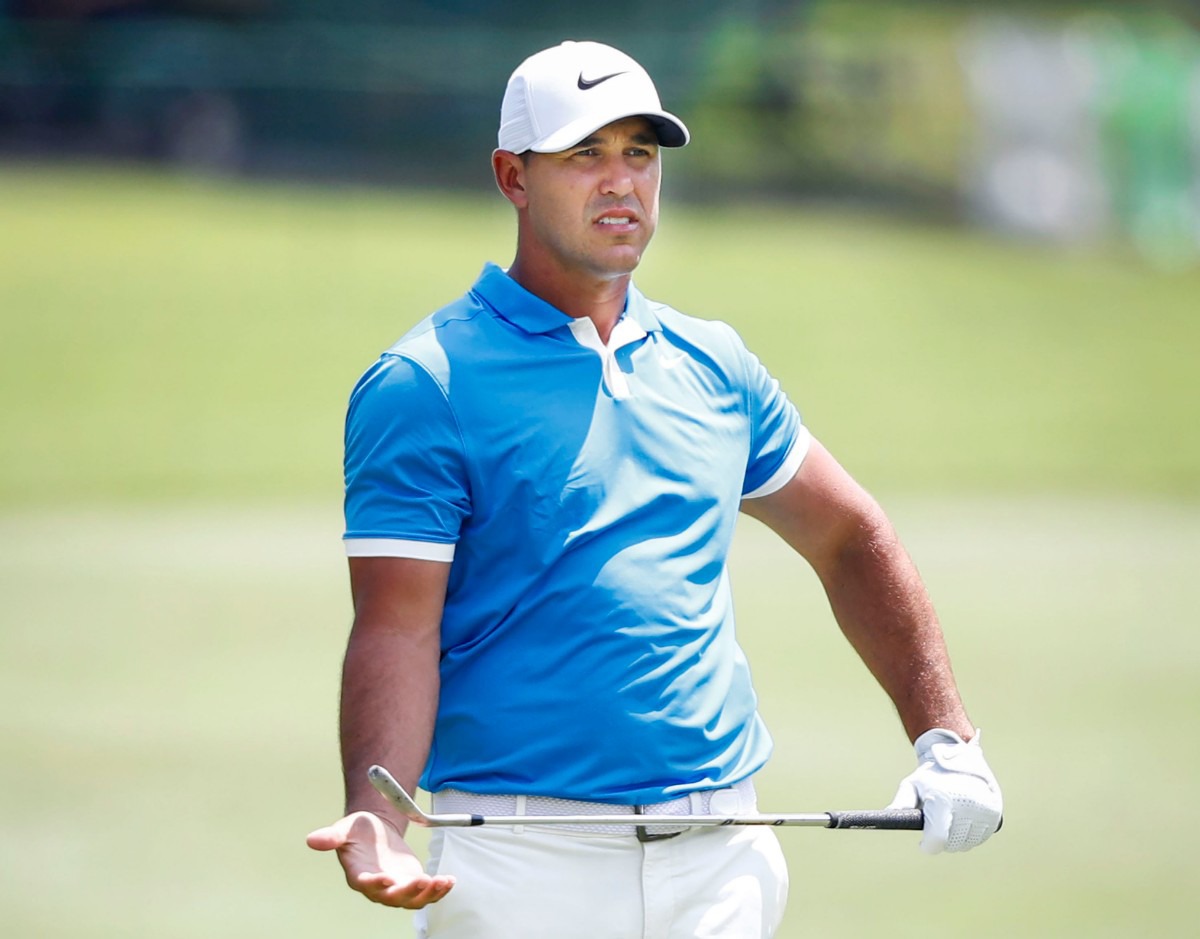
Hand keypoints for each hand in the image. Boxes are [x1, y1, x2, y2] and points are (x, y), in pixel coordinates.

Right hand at [306, 811, 454, 907]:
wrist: (375, 830)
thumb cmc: (357, 830)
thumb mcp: (345, 828)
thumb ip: (332, 836)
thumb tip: (312, 840)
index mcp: (358, 874)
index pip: (366, 884)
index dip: (375, 884)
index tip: (386, 878)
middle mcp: (378, 887)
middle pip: (393, 897)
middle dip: (409, 892)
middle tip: (423, 880)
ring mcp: (396, 888)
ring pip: (412, 900)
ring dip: (428, 894)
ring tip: (442, 881)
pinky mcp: (411, 884)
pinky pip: (426, 893)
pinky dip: (438, 890)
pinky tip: (449, 881)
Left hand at [888, 728, 1002, 854]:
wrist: (959, 754)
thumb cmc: (931, 773)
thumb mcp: (913, 784)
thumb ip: (901, 802)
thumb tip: (888, 816)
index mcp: (943, 801)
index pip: (938, 839)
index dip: (928, 846)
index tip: (923, 844)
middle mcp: (966, 806)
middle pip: (953, 844)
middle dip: (942, 842)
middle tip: (936, 832)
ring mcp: (983, 809)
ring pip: (968, 842)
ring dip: (958, 840)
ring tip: (950, 826)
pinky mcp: (994, 811)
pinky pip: (982, 836)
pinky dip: (973, 835)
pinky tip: (964, 825)